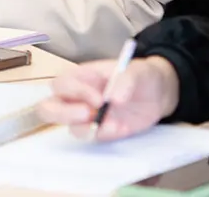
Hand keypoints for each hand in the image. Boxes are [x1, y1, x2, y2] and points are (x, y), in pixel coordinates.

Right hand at [36, 56, 179, 141]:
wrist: (159, 94)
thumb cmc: (141, 76)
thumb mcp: (138, 71)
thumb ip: (126, 80)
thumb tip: (114, 97)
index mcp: (83, 76)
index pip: (63, 83)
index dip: (75, 91)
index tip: (99, 98)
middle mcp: (79, 96)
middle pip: (49, 107)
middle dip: (62, 113)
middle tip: (86, 114)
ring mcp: (87, 115)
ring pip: (67, 126)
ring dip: (84, 127)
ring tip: (109, 123)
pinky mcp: (99, 130)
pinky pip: (90, 137)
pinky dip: (102, 135)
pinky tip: (119, 128)